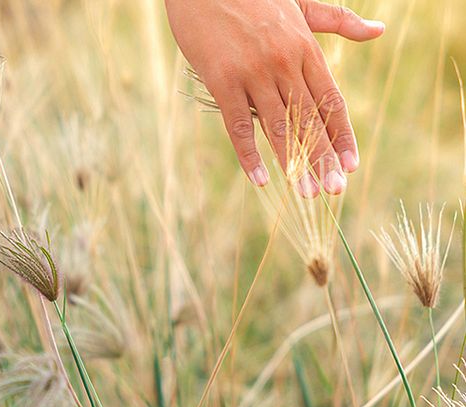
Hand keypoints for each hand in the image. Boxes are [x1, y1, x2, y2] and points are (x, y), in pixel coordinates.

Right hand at [166, 0, 383, 195]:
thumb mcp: (299, 4)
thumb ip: (337, 21)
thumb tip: (378, 31)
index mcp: (304, 48)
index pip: (330, 100)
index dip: (342, 134)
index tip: (350, 164)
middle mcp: (283, 63)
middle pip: (309, 120)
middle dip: (323, 158)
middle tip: (334, 191)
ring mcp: (252, 73)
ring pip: (278, 126)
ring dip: (293, 164)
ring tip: (306, 193)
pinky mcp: (222, 80)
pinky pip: (238, 124)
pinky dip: (248, 153)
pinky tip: (259, 178)